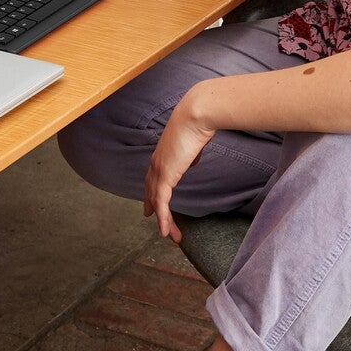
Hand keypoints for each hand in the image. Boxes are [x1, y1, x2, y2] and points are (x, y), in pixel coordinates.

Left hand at [144, 85, 216, 242]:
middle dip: (153, 207)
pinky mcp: (165, 176)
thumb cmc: (199, 122)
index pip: (153, 177)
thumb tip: (191, 160)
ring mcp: (159, 169)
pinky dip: (164, 218)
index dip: (151, 192)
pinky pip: (162, 203)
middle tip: (152, 220)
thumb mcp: (194, 141)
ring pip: (157, 201)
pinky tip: (165, 231)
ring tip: (170, 236)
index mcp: (162, 153)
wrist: (196, 115)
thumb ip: (190, 153)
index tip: (151, 204)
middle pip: (151, 191)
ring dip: (164, 220)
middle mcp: (156, 162)